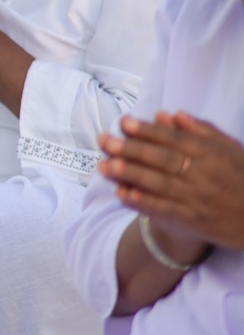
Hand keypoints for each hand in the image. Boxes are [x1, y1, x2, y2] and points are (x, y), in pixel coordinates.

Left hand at [100, 111, 243, 252]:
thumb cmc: (240, 176)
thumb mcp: (230, 149)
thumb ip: (202, 131)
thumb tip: (172, 114)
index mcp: (212, 154)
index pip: (175, 140)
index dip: (148, 131)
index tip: (124, 123)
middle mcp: (204, 175)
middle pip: (163, 160)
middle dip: (131, 149)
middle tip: (105, 141)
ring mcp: (198, 198)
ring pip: (160, 184)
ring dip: (131, 175)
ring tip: (105, 165)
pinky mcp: (194, 220)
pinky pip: (166, 209)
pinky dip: (144, 202)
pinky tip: (123, 194)